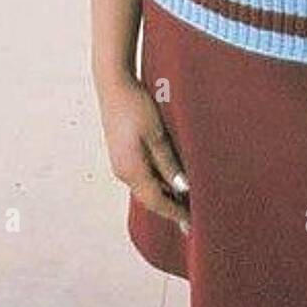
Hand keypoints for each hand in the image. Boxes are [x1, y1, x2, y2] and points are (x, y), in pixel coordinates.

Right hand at [95, 74, 190, 232]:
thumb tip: (182, 188)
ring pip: (145, 188)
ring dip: (163, 195)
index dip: (175, 212)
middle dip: (170, 208)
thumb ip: (168, 163)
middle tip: (191, 217)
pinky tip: (169, 180)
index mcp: (131, 170)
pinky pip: (141, 176)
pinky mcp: (123, 153)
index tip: (192, 223)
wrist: (114, 83)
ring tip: (184, 201)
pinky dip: (157, 182)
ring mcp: (121, 163)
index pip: (156, 201)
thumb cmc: (136, 106)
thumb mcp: (157, 134)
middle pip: (149, 198)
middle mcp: (123, 171)